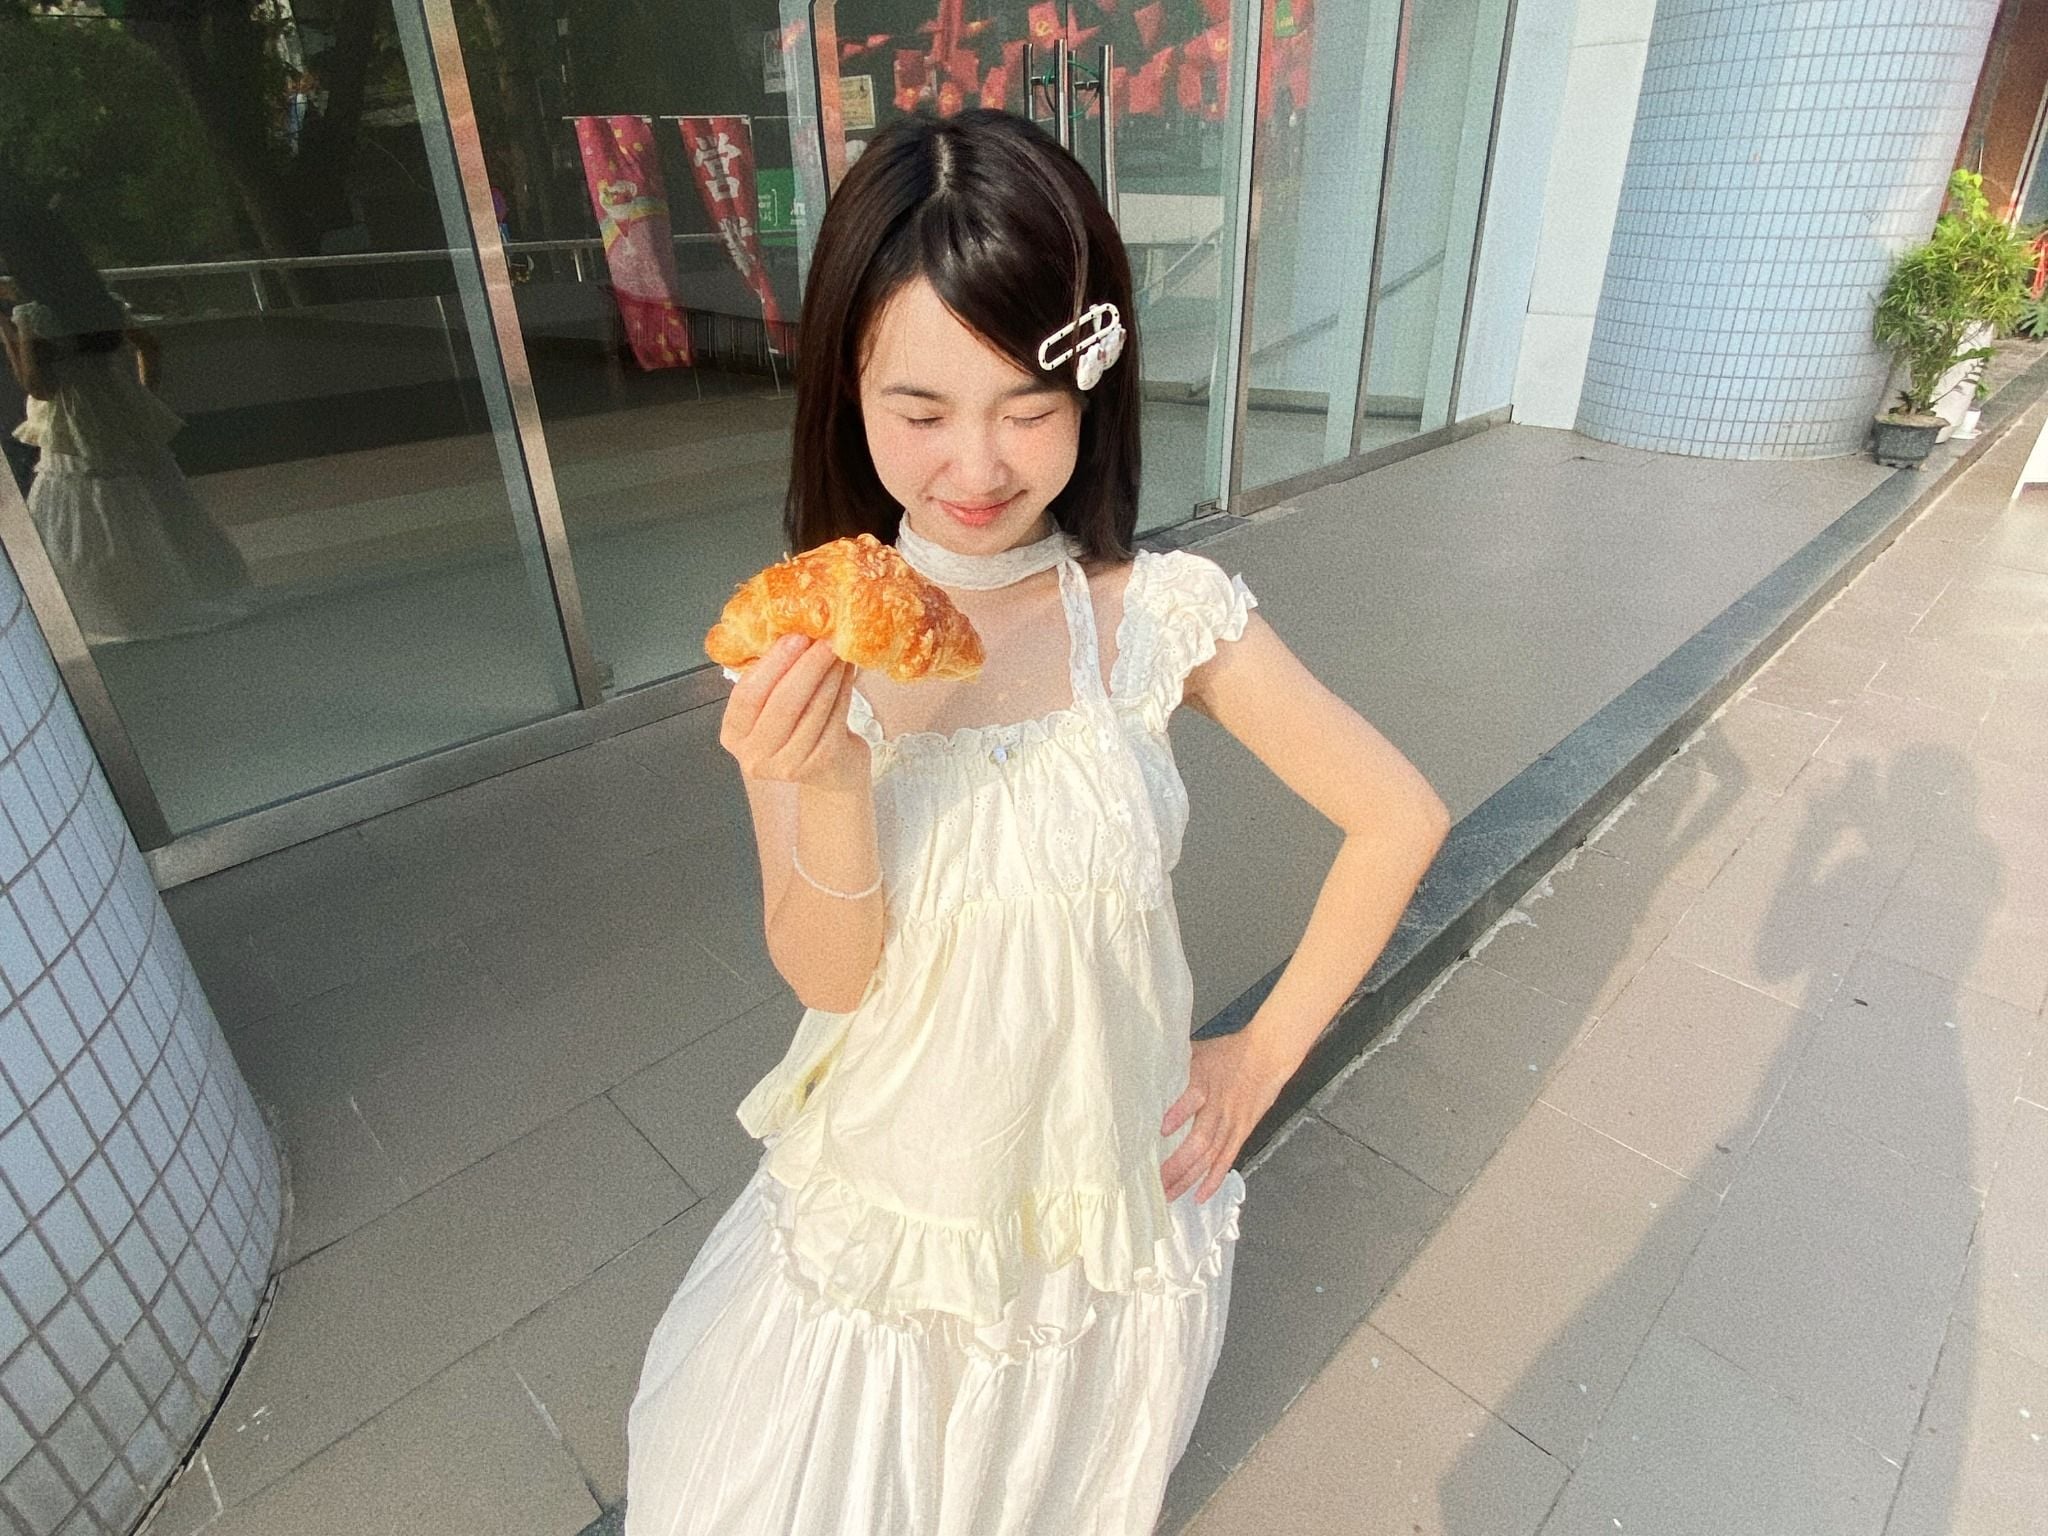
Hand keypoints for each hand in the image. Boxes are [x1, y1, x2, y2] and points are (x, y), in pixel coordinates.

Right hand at [719, 633, 869, 793]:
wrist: (829, 770)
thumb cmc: (798, 728)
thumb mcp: (772, 704)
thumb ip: (772, 675)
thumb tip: (792, 628)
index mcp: (734, 734)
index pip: (747, 696)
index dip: (772, 665)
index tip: (794, 637)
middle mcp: (755, 755)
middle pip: (782, 704)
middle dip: (806, 666)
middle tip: (823, 639)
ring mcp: (787, 765)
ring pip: (812, 709)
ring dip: (829, 674)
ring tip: (839, 650)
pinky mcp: (820, 765)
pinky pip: (834, 718)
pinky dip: (843, 690)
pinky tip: (847, 671)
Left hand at [1159, 1030, 1294, 1203]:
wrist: (1268, 1054)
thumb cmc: (1230, 1051)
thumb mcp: (1198, 1051)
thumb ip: (1175, 1066)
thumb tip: (1146, 1073)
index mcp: (1205, 1082)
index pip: (1192, 1098)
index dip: (1178, 1114)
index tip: (1161, 1130)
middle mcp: (1219, 1107)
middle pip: (1199, 1140)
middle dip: (1177, 1164)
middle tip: (1155, 1181)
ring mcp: (1232, 1123)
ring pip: (1211, 1156)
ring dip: (1190, 1177)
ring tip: (1170, 1195)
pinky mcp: (1242, 1132)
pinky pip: (1226, 1160)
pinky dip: (1214, 1179)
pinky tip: (1200, 1196)